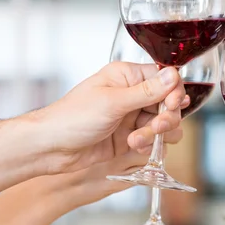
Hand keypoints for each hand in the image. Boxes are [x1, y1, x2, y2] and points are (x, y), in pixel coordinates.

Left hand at [32, 62, 186, 173]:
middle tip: (156, 127)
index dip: (173, 92)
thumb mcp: (112, 102)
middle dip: (165, 118)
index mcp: (127, 77)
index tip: (173, 105)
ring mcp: (131, 117)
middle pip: (168, 103)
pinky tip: (133, 147)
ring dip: (155, 134)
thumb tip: (173, 76)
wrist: (51, 148)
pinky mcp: (130, 138)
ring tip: (135, 140)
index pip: (164, 78)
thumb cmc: (72, 118)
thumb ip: (146, 91)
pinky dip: (148, 146)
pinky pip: (153, 141)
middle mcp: (132, 95)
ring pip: (163, 125)